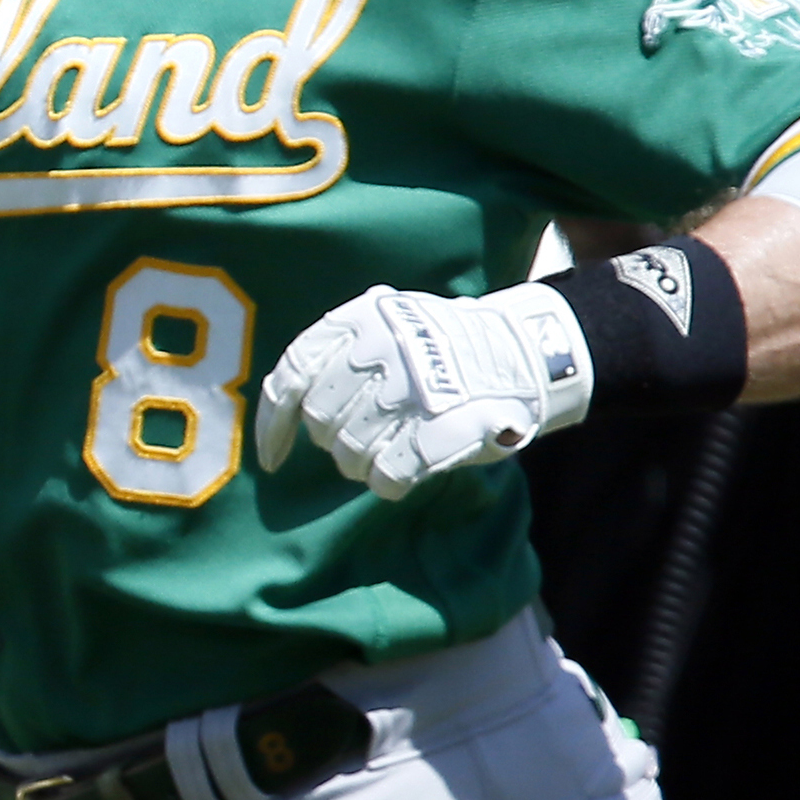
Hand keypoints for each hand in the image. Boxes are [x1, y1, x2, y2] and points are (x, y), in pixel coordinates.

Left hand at [252, 283, 591, 499]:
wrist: (528, 351)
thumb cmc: (447, 348)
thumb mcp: (391, 324)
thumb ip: (343, 352)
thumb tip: (294, 407)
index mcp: (362, 318)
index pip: (293, 372)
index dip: (274, 423)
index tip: (272, 460)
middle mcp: (382, 347)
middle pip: (320, 419)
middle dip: (334, 441)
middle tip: (362, 441)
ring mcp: (413, 387)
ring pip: (349, 450)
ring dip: (361, 463)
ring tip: (386, 453)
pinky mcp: (443, 426)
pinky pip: (387, 473)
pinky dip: (387, 482)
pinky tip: (399, 475)